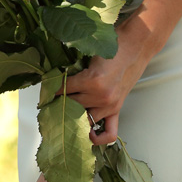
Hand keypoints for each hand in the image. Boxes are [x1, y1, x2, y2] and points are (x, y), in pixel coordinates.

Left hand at [60, 19, 153, 145]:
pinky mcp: (117, 109)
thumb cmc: (114, 44)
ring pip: (84, 120)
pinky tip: (88, 134)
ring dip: (73, 117)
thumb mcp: (89, 53)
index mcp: (92, 81)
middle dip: (58, 104)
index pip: (64, 89)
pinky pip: (109, 132)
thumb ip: (74, 67)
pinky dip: (98, 138)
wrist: (136, 44)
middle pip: (72, 106)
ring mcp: (110, 105)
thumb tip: (57, 75)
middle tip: (48, 102)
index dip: (51, 89)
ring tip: (63, 113)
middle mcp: (101, 97)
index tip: (44, 90)